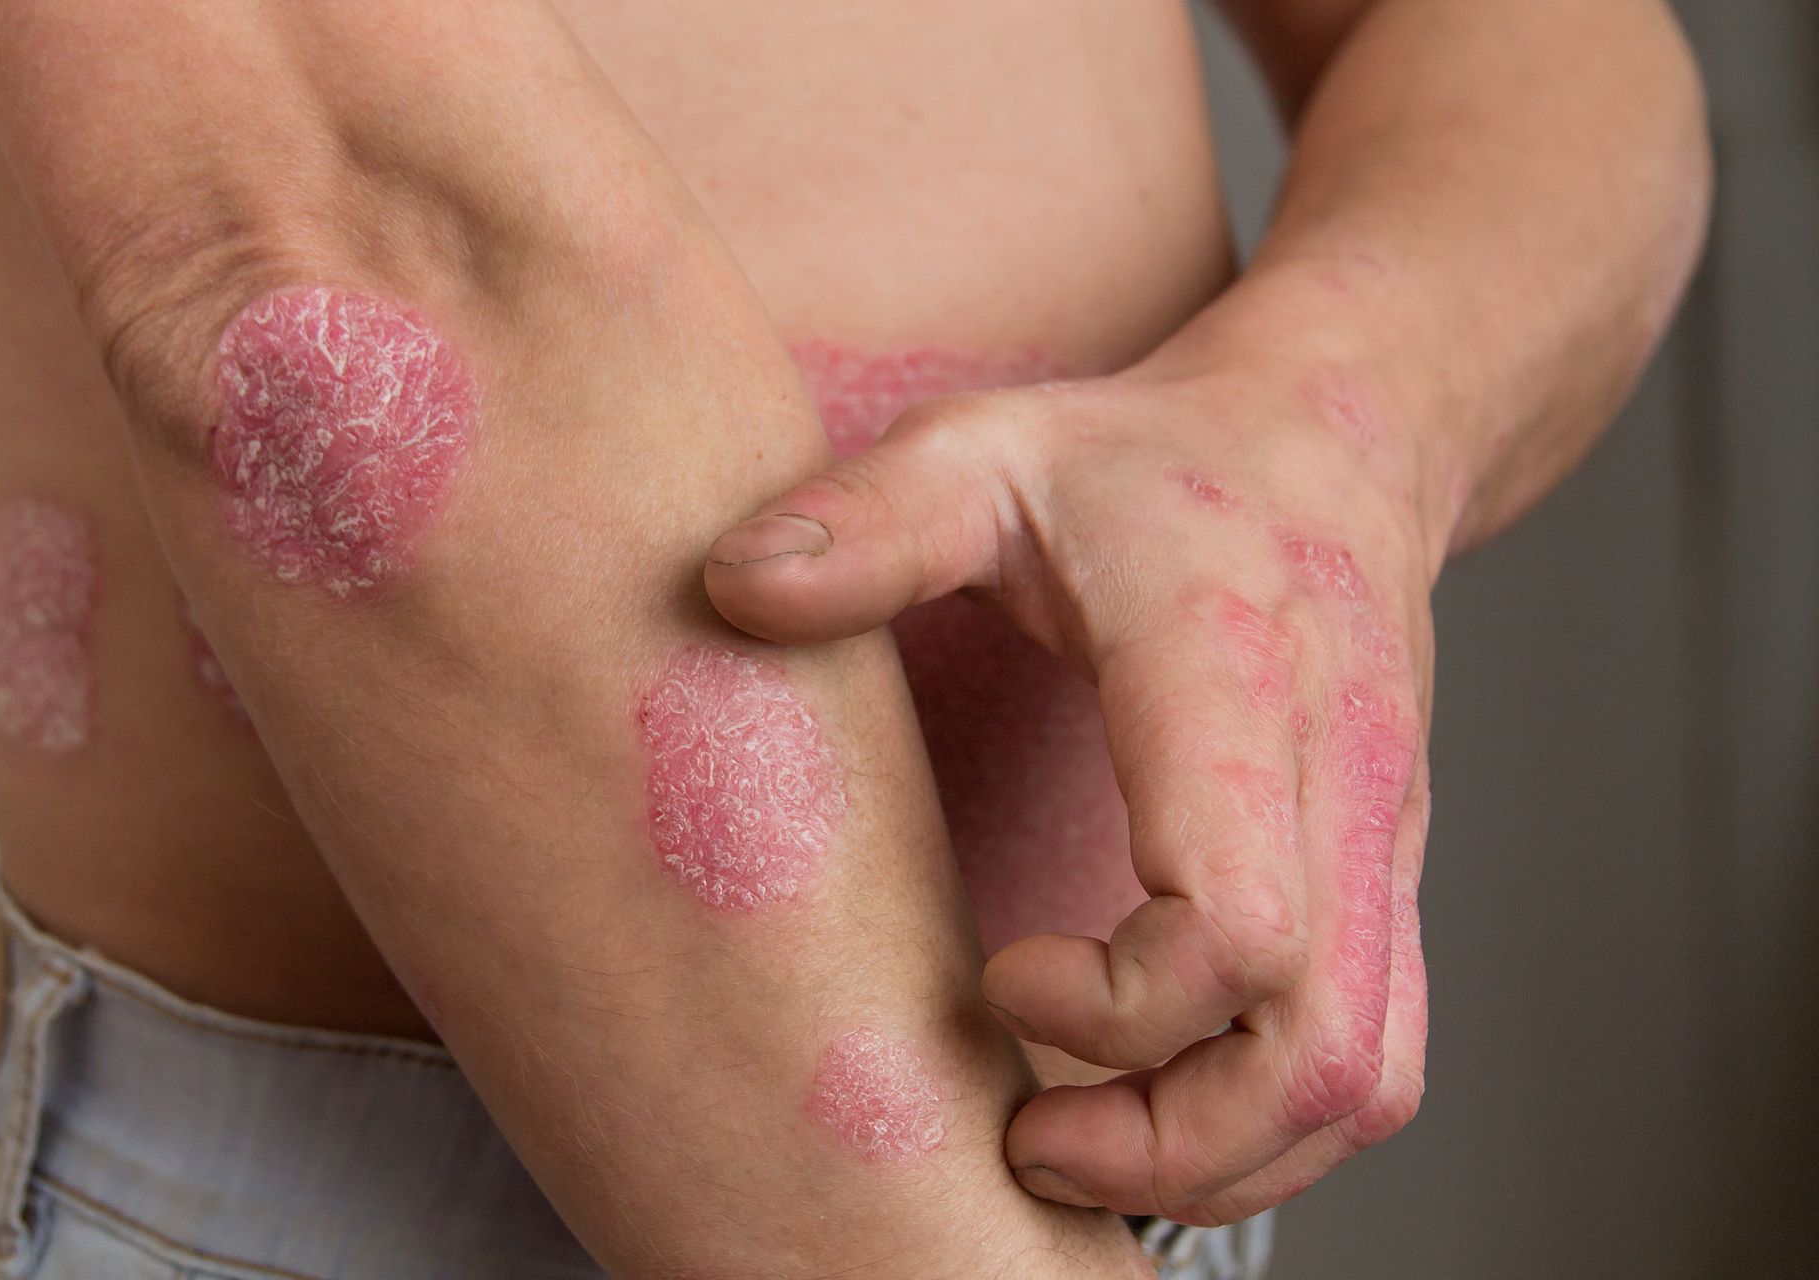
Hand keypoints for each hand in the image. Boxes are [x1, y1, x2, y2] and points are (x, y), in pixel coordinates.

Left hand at [705, 356, 1436, 1224]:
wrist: (1333, 443)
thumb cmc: (1145, 466)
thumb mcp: (986, 451)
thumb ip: (867, 518)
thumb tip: (730, 588)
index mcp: (1234, 685)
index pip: (1235, 923)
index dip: (1111, 1009)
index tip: (994, 974)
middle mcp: (1339, 786)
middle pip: (1317, 1055)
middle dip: (1165, 1145)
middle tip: (1023, 1137)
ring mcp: (1378, 845)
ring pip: (1364, 1084)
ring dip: (1222, 1153)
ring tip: (1072, 1138)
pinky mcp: (1382, 880)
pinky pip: (1370, 1055)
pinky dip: (1265, 1120)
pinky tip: (1150, 1098)